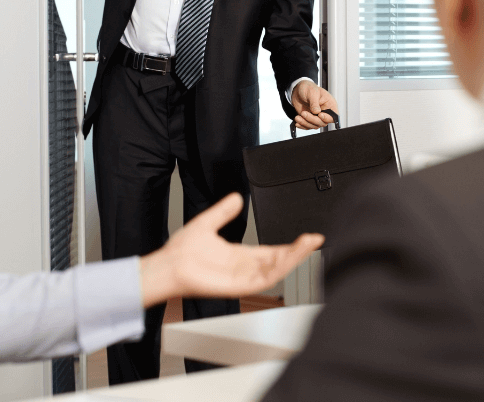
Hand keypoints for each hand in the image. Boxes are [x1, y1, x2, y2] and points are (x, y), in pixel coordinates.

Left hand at [139, 193, 323, 306]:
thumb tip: (236, 197)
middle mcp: (244, 268)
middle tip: (315, 239)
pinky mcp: (239, 286)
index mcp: (240, 255)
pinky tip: (290, 256)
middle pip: (280, 261)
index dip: (291, 245)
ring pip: (277, 270)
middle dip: (299, 251)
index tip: (306, 237)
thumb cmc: (181, 251)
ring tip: (309, 244)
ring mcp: (243, 278)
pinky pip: (265, 279)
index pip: (273, 251)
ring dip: (294, 257)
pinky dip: (280, 268)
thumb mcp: (207, 223)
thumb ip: (223, 211)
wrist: (168, 264)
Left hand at [291, 80, 339, 129]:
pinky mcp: (310, 119)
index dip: (327, 118)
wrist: (298, 90)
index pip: (333, 116)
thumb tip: (316, 112)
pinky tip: (297, 122)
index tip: (319, 114)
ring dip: (305, 123)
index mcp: (330, 104)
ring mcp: (317, 116)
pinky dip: (302, 125)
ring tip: (297, 117)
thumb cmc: (308, 88)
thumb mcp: (312, 92)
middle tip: (303, 113)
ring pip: (314, 125)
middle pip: (322, 122)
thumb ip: (314, 103)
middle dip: (312, 120)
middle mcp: (324, 112)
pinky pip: (307, 126)